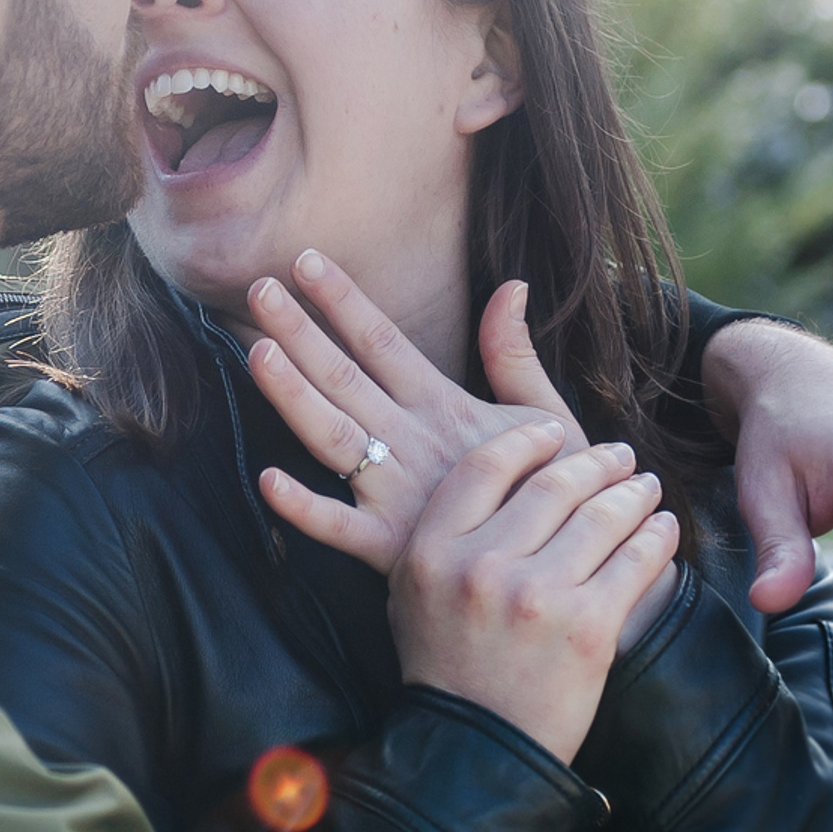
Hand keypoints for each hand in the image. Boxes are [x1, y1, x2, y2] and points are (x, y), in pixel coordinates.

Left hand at [245, 257, 676, 654]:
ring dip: (294, 396)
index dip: (343, 302)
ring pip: (335, 438)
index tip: (305, 260)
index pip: (384, 342)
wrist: (575, 570)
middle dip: (301, 332)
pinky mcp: (391, 548)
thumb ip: (514, 354)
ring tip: (257, 352)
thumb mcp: (544, 415)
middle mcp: (415, 443)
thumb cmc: (557, 490)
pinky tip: (266, 480)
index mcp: (445, 408)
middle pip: (347, 379)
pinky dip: (303, 509)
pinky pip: (340, 527)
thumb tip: (510, 286)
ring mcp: (399, 494)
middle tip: (258, 289)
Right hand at [385, 425, 681, 764]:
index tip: (556, 434)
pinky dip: (656, 538)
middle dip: (596, 461)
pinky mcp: (588, 627)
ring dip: (633, 492)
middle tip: (619, 454)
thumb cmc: (443, 670)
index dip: (528, 440)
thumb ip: (441, 534)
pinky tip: (663, 528)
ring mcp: (537, 595)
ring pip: (601, 516)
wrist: (474, 752)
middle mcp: (481, 565)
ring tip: (646, 486)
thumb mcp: (410, 594)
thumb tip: (495, 476)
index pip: (486, 466)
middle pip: (553, 485)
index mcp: (432, 550)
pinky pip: (634, 562)